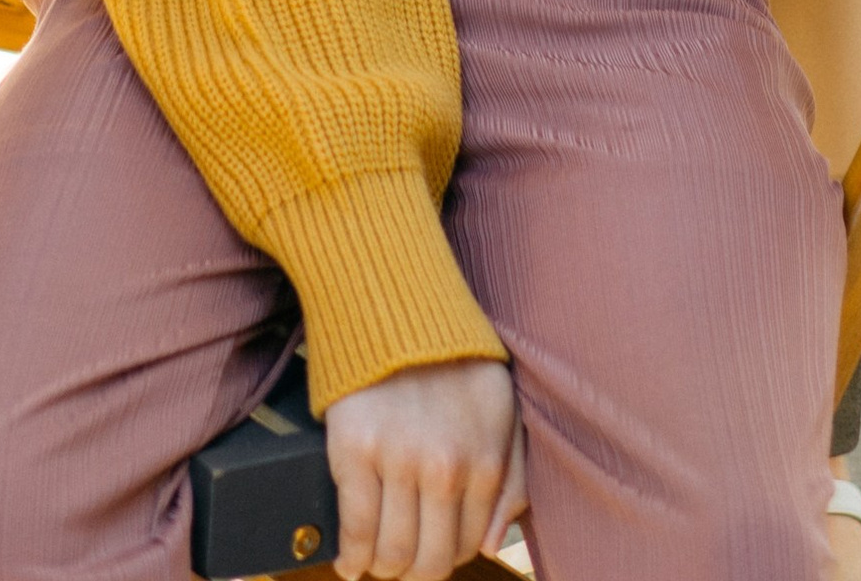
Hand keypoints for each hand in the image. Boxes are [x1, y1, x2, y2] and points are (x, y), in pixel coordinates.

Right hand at [324, 360, 522, 580]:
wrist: (396, 306)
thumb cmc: (453, 360)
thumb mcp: (501, 409)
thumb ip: (510, 477)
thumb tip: (493, 542)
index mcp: (484, 461)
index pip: (469, 545)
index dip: (448, 555)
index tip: (430, 549)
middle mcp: (445, 469)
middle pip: (429, 561)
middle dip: (415, 572)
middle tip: (402, 564)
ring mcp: (398, 462)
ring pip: (391, 554)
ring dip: (383, 568)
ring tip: (376, 561)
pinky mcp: (356, 451)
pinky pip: (355, 530)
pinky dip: (351, 557)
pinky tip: (350, 560)